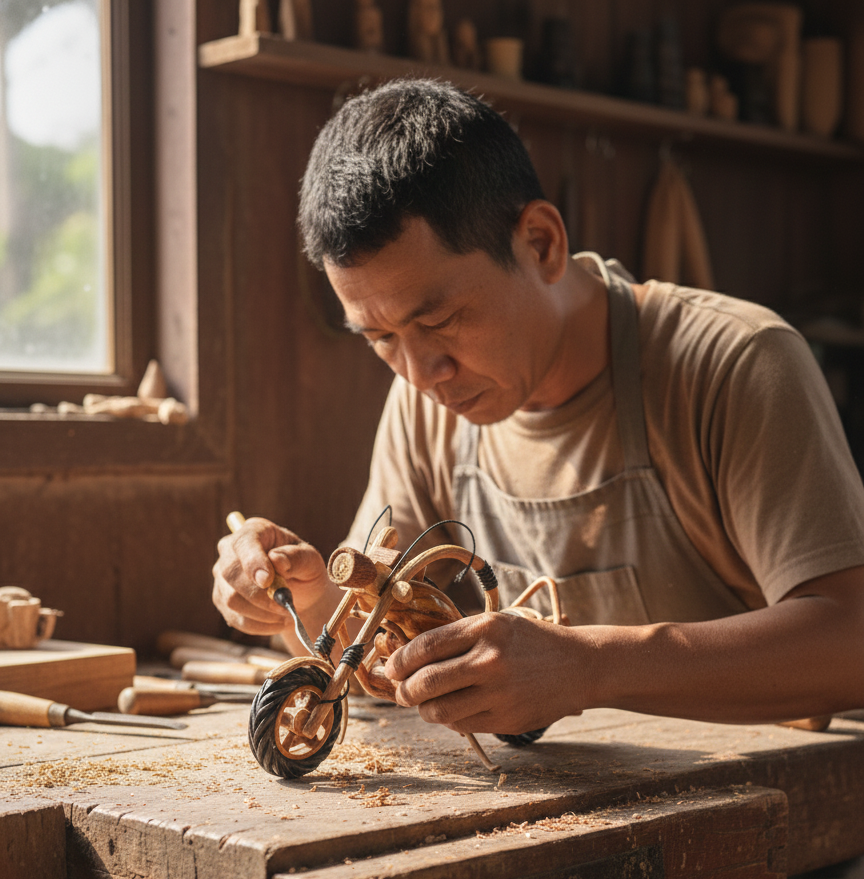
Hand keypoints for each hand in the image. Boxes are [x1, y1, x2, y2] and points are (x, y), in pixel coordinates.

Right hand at [212, 517, 329, 635]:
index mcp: (256, 531)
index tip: (267, 580)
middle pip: (230, 572)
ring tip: (286, 612)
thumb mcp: (310, 561)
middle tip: (284, 605)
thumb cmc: (305, 570)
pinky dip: (259, 625)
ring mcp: (223, 575)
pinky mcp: (222, 599)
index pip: (245, 542)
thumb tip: (277, 559)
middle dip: (258, 594)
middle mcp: (232, 549)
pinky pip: (234, 617)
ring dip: (262, 612)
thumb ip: (297, 558)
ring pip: (231, 598)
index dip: (253, 561)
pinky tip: (277, 622)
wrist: (301, 594)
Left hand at [383, 613, 582, 734]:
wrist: (580, 665)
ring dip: (423, 710)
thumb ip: (458, 638)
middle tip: (401, 691)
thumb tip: (411, 658)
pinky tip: (451, 712)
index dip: (401, 660)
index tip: (391, 667)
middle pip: (426, 682)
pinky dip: (449, 721)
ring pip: (440, 710)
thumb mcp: (496, 624)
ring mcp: (499, 692)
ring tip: (424, 705)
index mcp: (484, 628)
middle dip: (404, 690)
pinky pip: (462, 725)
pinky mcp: (507, 719)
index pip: (426, 647)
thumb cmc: (530, 642)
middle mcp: (490, 659)